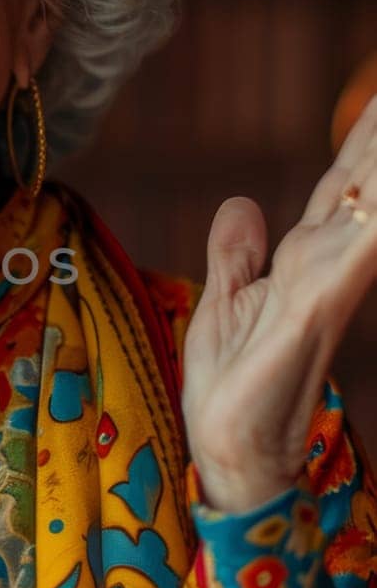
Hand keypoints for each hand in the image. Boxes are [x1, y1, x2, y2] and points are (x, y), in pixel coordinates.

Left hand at [182, 93, 376, 514]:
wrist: (230, 452)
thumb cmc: (233, 386)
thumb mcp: (226, 299)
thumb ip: (237, 253)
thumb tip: (242, 202)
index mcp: (308, 257)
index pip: (347, 181)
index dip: (369, 135)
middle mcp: (329, 262)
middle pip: (369, 177)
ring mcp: (327, 282)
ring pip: (372, 203)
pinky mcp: (310, 307)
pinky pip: (351, 250)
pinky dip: (371, 218)